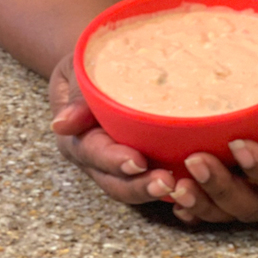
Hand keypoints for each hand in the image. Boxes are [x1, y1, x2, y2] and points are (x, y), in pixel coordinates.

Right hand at [48, 51, 175, 203]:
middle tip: (168, 182)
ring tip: (182, 188)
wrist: (105, 66)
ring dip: (158, 192)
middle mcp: (98, 159)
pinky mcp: (145, 164)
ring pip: (136, 188)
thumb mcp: (79, 72)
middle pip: (116, 183)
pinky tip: (196, 187)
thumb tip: (61, 125)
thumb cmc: (92, 66)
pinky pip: (157, 181)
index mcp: (79, 138)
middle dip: (140, 186)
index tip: (137, 162)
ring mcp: (121, 166)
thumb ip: (76, 96)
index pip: (94, 154)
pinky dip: (174, 189)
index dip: (115, 161)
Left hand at [167, 42, 257, 223]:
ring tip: (173, 185)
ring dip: (201, 203)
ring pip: (230, 211)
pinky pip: (214, 203)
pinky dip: (192, 206)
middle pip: (255, 205)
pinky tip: (168, 194)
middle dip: (223, 190)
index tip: (238, 146)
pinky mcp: (236, 179)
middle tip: (195, 161)